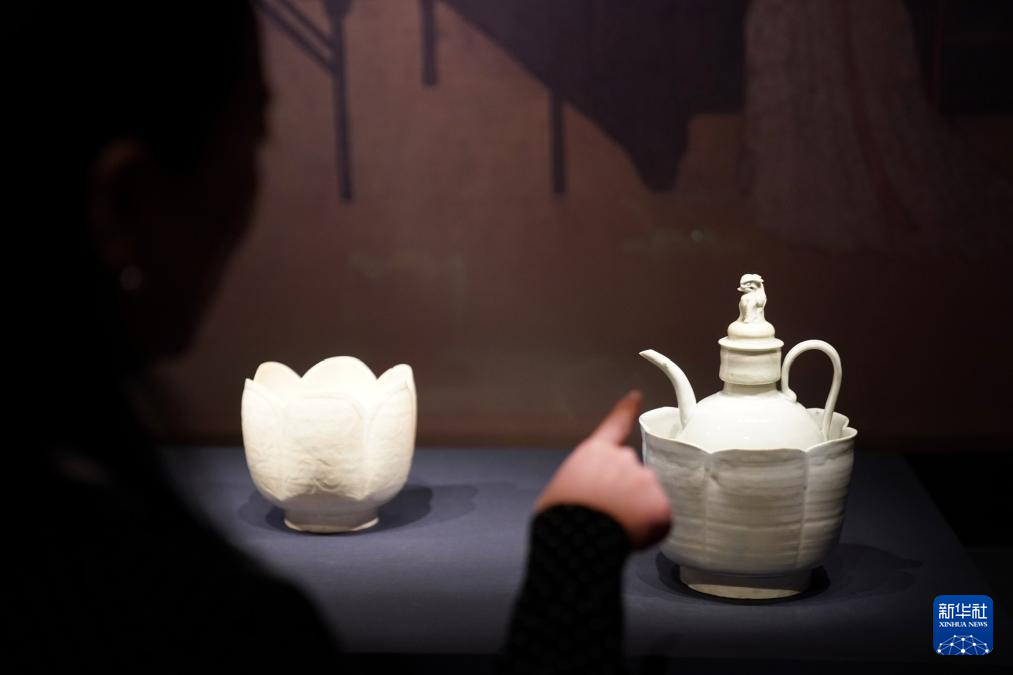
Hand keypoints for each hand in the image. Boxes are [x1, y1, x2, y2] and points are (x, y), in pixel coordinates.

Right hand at [535, 391, 671, 549]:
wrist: (577, 542)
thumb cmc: (561, 520)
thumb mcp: (563, 488)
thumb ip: (588, 479)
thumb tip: (599, 494)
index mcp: (596, 452)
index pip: (614, 425)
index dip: (626, 410)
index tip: (636, 396)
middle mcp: (624, 459)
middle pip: (630, 473)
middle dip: (624, 490)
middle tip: (606, 513)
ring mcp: (645, 481)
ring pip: (645, 496)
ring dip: (636, 510)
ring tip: (614, 527)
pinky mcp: (661, 506)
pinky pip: (658, 519)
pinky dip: (648, 529)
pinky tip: (629, 536)